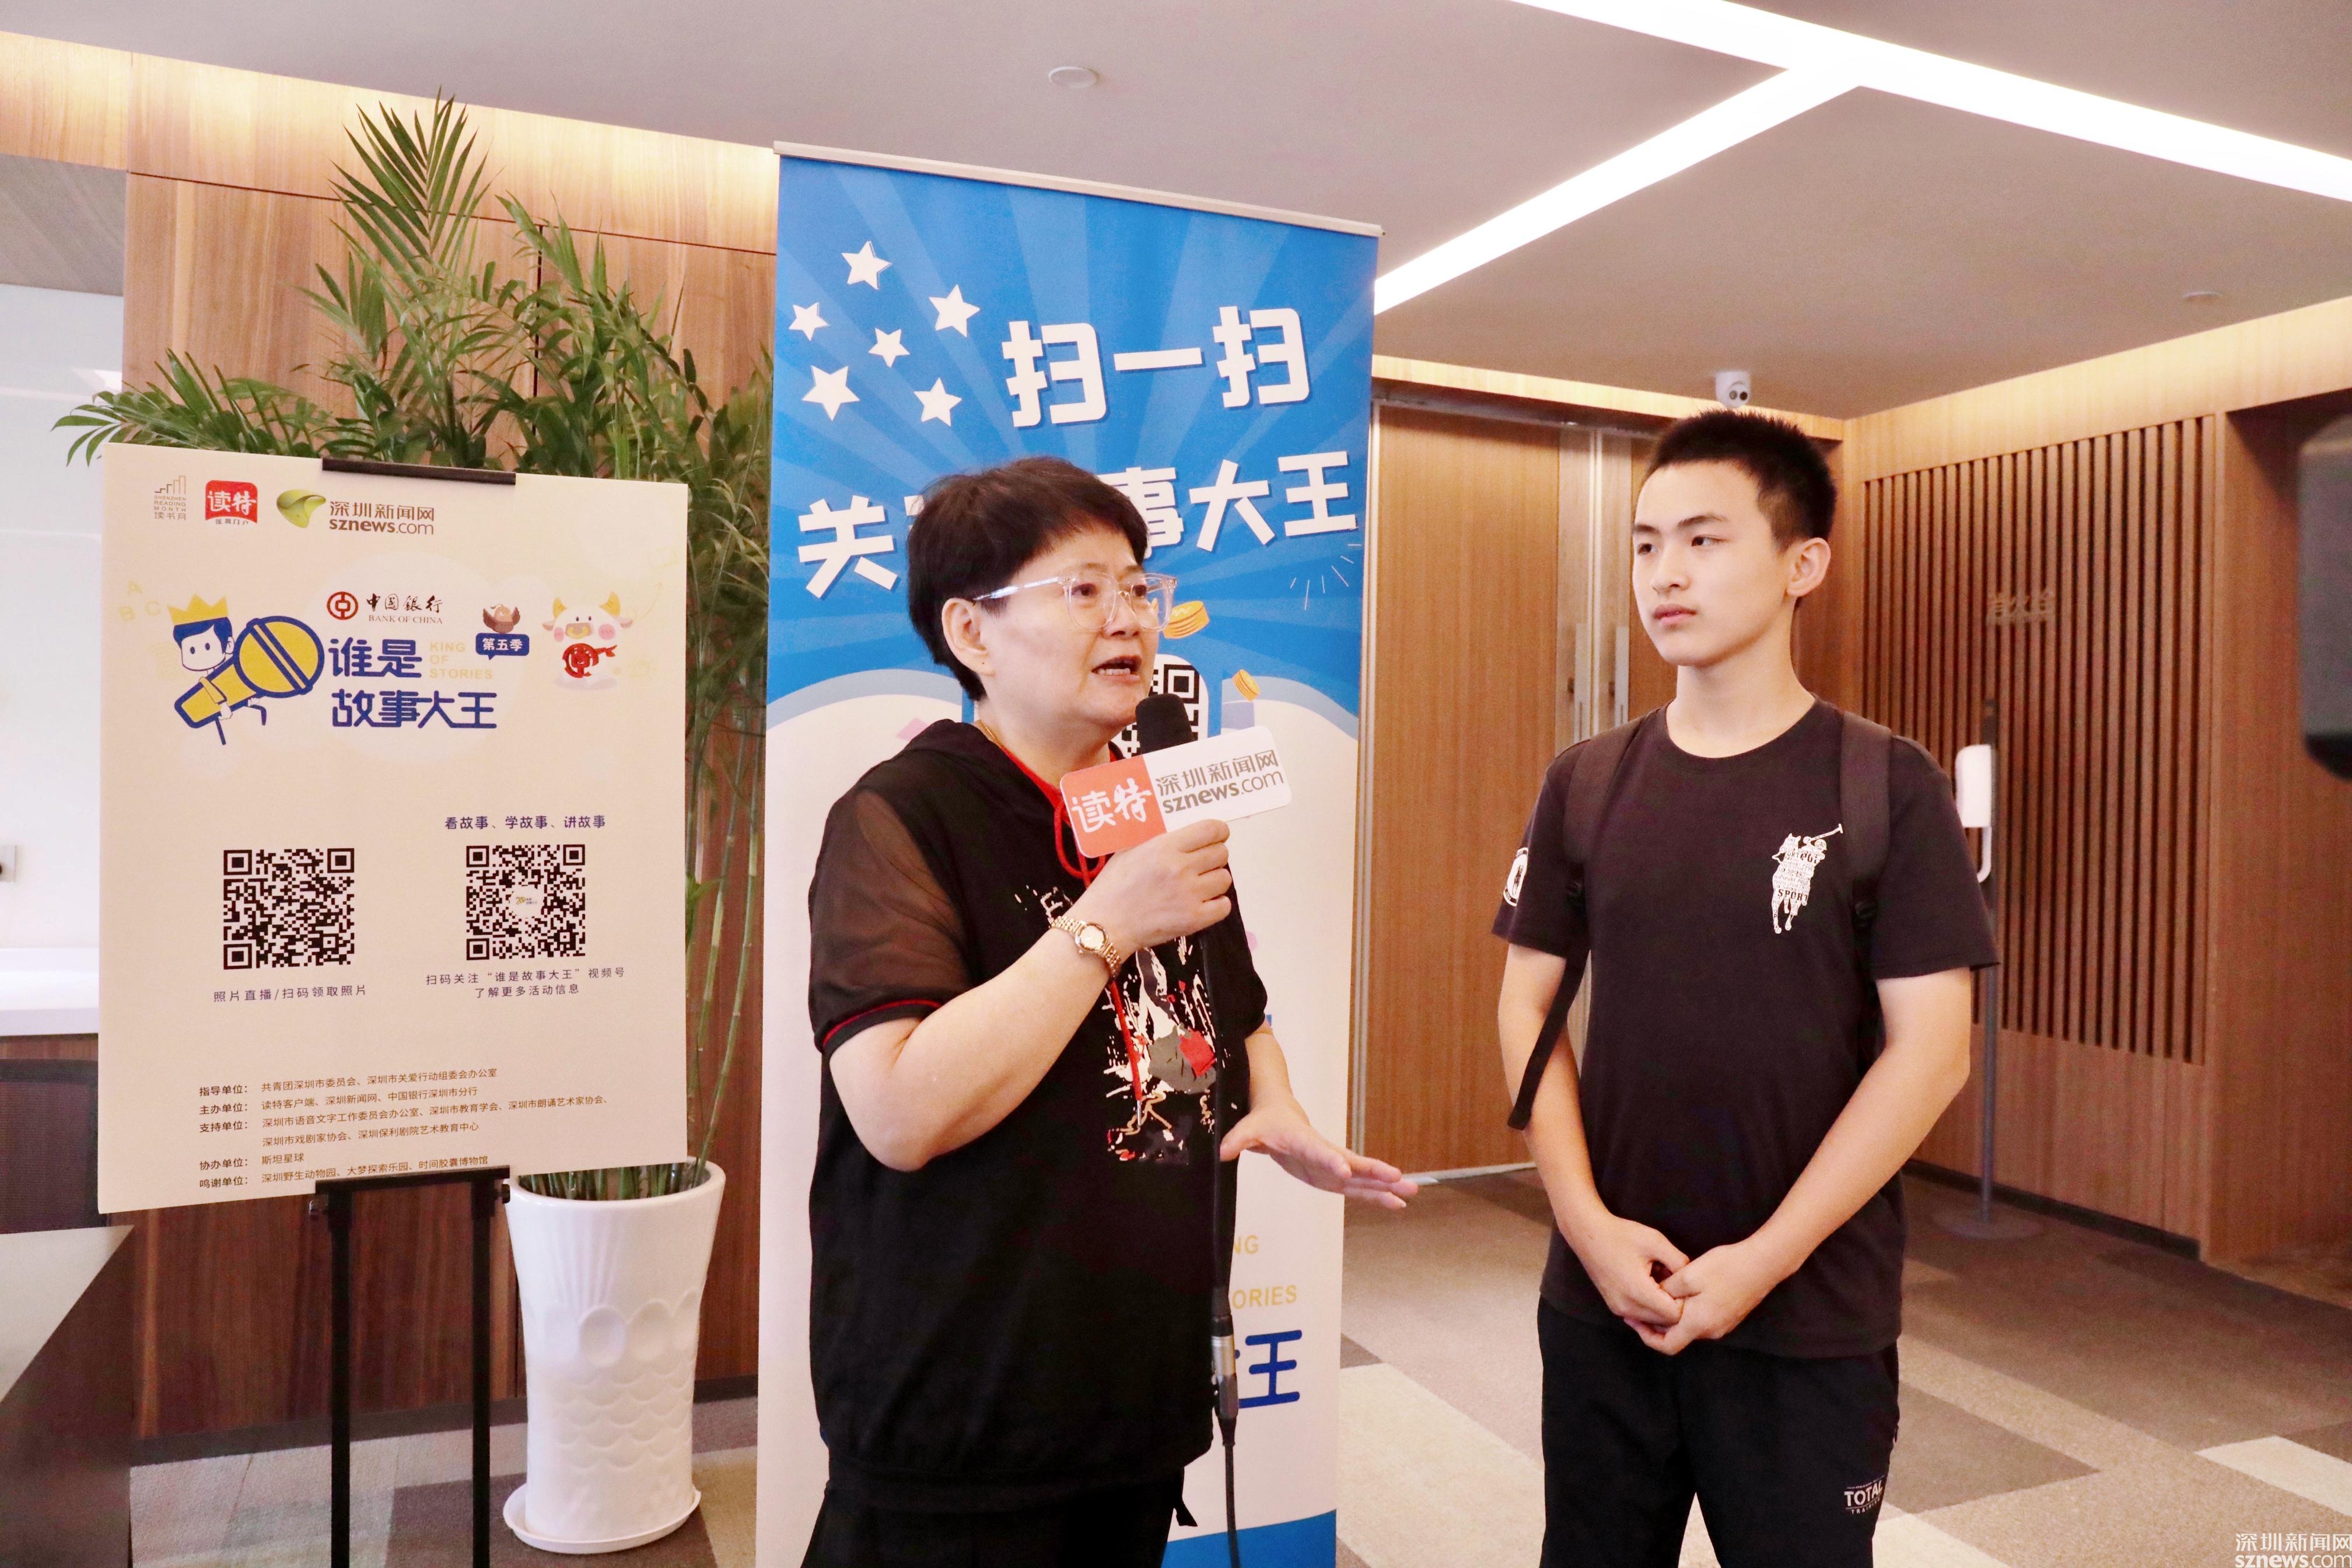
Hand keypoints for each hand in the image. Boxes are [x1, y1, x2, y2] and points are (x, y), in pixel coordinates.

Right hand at [1071, 820, 1232, 953]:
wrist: (1104, 926)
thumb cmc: (1113, 886)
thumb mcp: (1130, 851)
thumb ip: (1160, 842)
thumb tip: (1186, 836)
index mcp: (1164, 847)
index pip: (1211, 830)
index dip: (1219, 832)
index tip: (1217, 837)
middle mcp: (1180, 868)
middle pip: (1221, 853)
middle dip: (1214, 857)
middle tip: (1201, 865)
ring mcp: (1189, 895)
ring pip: (1224, 879)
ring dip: (1214, 881)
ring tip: (1197, 886)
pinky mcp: (1194, 920)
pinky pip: (1224, 906)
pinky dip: (1216, 904)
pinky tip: (1201, 904)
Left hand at [1219, 1093, 1418, 1208]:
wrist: (1280, 1115)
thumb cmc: (1263, 1122)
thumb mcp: (1247, 1129)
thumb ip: (1237, 1140)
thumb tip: (1223, 1153)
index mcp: (1302, 1140)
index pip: (1317, 1150)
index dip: (1330, 1160)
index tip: (1346, 1170)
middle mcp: (1323, 1152)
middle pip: (1351, 1162)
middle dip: (1375, 1172)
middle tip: (1400, 1179)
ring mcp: (1331, 1165)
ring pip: (1361, 1177)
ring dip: (1385, 1186)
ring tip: (1411, 1193)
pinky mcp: (1333, 1176)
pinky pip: (1358, 1188)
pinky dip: (1377, 1196)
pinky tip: (1397, 1205)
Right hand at [1562, 1210, 1688, 1328]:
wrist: (1588, 1233)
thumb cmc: (1622, 1235)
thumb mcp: (1656, 1242)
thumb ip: (1679, 1262)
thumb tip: (1693, 1279)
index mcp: (1639, 1293)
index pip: (1675, 1315)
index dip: (1685, 1301)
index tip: (1685, 1283)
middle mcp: (1627, 1307)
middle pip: (1664, 1322)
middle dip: (1675, 1305)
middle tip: (1676, 1282)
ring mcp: (1619, 1309)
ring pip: (1652, 1321)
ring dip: (1662, 1307)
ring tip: (1661, 1281)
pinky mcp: (1615, 1307)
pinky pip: (1640, 1316)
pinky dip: (1650, 1306)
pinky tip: (1650, 1285)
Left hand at [1631, 1238, 1788, 1354]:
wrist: (1763, 1264)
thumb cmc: (1725, 1268)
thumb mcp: (1689, 1275)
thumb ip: (1667, 1290)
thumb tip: (1655, 1298)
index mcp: (1698, 1324)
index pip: (1667, 1345)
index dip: (1646, 1336)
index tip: (1633, 1319)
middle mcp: (1711, 1331)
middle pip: (1677, 1336)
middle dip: (1656, 1323)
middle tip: (1639, 1305)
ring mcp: (1722, 1325)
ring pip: (1689, 1326)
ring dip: (1672, 1315)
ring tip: (1657, 1294)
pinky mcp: (1729, 1316)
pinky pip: (1701, 1319)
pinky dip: (1686, 1310)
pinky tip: (1680, 1292)